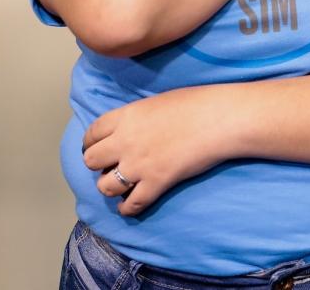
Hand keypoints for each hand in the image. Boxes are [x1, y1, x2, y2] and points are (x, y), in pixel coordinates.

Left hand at [82, 86, 232, 216]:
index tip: (95, 147)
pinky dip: (127, 208)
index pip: (92, 133)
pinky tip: (129, 206)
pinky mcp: (156, 182)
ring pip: (105, 186)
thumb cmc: (196, 104)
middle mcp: (125, 141)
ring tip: (119, 186)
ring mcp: (139, 164)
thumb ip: (138, 118)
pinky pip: (131, 204)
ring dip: (110, 187)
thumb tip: (134, 128)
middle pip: (91, 160)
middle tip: (109, 166)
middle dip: (98, 164)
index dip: (90, 143)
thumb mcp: (157, 102)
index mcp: (126, 117)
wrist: (219, 118)